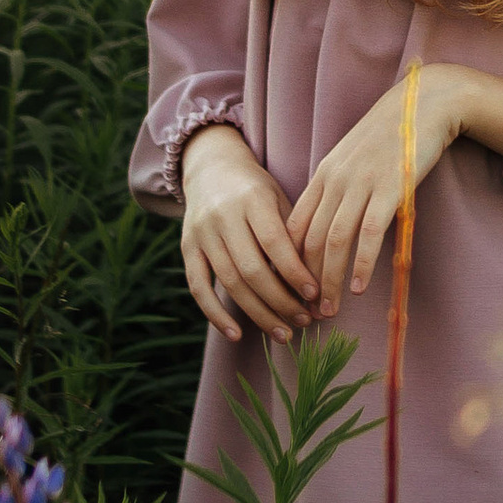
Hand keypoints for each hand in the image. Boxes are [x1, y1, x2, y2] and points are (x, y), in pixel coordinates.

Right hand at [180, 123, 317, 347]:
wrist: (212, 168)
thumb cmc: (256, 190)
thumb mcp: (278, 199)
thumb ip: (293, 235)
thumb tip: (315, 286)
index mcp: (252, 199)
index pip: (274, 243)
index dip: (294, 273)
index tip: (315, 295)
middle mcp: (223, 216)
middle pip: (251, 269)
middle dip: (281, 301)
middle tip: (304, 321)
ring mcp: (201, 233)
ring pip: (229, 283)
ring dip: (258, 314)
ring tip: (284, 333)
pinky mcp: (186, 248)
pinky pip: (198, 287)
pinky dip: (216, 314)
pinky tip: (237, 333)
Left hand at [288, 68, 467, 321]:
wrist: (424, 103)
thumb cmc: (391, 133)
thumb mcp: (353, 157)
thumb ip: (338, 187)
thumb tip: (327, 223)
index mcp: (324, 174)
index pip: (294, 226)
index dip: (289, 263)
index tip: (291, 291)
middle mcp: (336, 180)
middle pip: (309, 240)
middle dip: (305, 281)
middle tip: (306, 312)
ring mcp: (362, 184)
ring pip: (335, 242)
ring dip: (330, 281)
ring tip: (329, 310)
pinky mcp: (390, 189)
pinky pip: (370, 234)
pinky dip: (363, 264)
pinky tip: (361, 288)